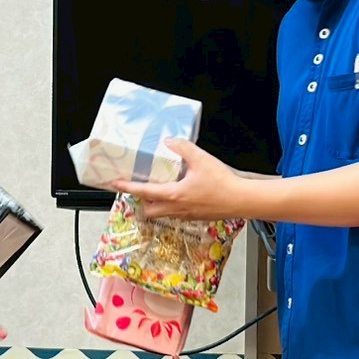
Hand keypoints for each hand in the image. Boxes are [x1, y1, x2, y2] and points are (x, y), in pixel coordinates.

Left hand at [113, 139, 243, 220]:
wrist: (243, 201)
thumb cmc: (224, 184)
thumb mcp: (202, 159)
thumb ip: (183, 148)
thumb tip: (170, 141)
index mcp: (174, 195)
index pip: (144, 191)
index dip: (127, 186)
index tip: (115, 183)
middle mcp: (177, 208)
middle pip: (149, 211)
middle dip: (141, 201)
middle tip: (139, 188)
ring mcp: (186, 215)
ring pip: (163, 214)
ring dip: (156, 204)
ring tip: (158, 189)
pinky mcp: (196, 217)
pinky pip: (177, 213)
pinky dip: (172, 205)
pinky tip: (180, 193)